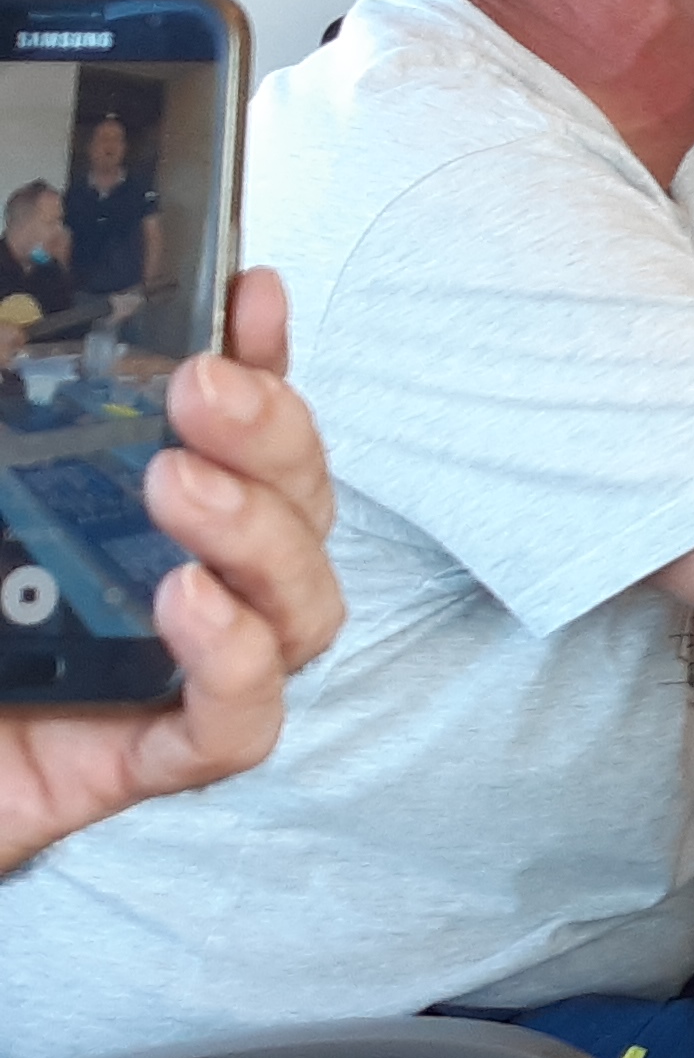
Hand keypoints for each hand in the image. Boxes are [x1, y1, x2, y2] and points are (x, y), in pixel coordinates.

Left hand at [0, 269, 344, 877]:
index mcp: (121, 517)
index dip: (262, 359)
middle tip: (202, 390)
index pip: (232, 432)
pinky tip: (187, 604)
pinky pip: (240, 726)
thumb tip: (7, 340)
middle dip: (272, 435)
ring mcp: (169, 678)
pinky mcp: (143, 765)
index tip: (251, 293)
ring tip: (179, 488)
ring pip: (300, 606)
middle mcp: (171, 587)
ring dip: (262, 536)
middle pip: (297, 508)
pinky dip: (233, 661)